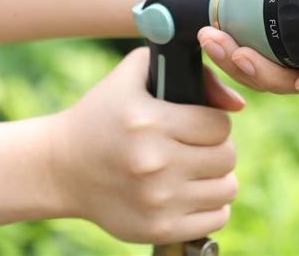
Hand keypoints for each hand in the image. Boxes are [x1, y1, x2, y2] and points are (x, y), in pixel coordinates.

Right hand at [54, 48, 243, 243]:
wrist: (60, 168)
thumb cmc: (101, 116)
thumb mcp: (133, 77)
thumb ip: (188, 70)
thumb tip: (238, 103)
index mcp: (148, 123)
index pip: (219, 125)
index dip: (214, 122)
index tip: (200, 124)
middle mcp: (154, 163)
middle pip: (227, 157)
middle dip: (217, 148)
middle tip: (198, 146)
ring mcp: (157, 201)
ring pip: (228, 189)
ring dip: (217, 177)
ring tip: (195, 169)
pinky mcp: (158, 229)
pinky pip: (217, 218)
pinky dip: (211, 205)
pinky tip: (191, 192)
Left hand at [199, 0, 298, 95]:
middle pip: (294, 82)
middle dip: (265, 74)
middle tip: (241, 54)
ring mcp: (277, 60)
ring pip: (263, 82)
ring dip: (236, 66)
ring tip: (212, 37)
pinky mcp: (251, 62)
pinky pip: (240, 73)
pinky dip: (223, 59)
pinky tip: (209, 39)